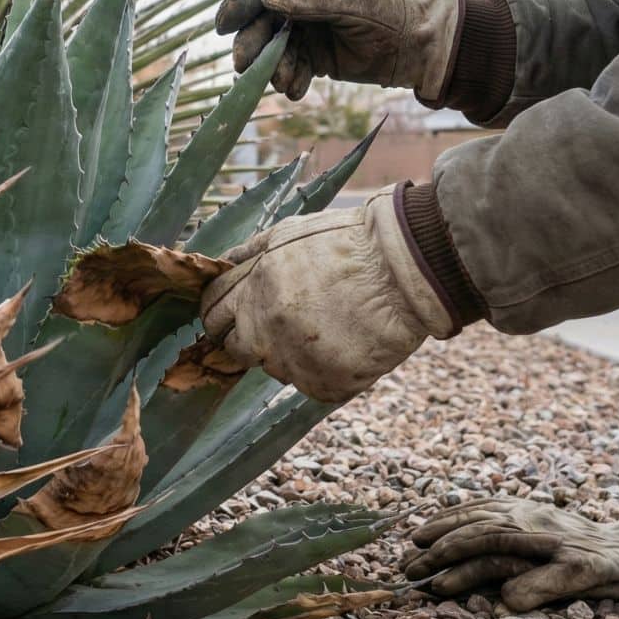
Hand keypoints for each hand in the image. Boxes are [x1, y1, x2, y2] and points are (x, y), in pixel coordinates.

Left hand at [199, 185, 454, 402]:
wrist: (405, 269)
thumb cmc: (350, 243)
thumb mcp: (288, 232)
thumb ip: (247, 254)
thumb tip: (219, 267)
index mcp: (254, 289)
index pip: (212, 313)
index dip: (221, 312)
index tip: (234, 313)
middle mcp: (267, 329)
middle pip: (236, 348)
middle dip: (249, 336)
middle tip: (281, 323)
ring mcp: (296, 361)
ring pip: (275, 368)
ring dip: (290, 352)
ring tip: (327, 325)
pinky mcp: (325, 385)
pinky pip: (310, 386)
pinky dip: (322, 371)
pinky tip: (344, 344)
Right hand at [214, 0, 462, 100]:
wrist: (423, 45)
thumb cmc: (392, 8)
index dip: (241, 2)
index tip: (223, 25)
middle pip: (262, 20)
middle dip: (252, 43)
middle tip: (243, 66)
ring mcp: (308, 29)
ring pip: (274, 48)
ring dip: (271, 67)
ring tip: (283, 82)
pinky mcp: (316, 58)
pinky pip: (291, 69)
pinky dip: (289, 81)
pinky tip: (297, 91)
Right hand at [403, 498, 618, 608]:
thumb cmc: (598, 565)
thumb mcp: (576, 579)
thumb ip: (540, 587)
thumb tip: (505, 598)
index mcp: (525, 531)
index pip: (476, 542)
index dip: (448, 558)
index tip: (427, 577)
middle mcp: (517, 514)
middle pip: (466, 527)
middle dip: (434, 546)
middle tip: (407, 565)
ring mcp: (518, 507)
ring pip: (471, 512)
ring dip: (441, 524)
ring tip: (415, 538)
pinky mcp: (522, 505)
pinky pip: (484, 503)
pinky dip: (460, 510)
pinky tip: (446, 518)